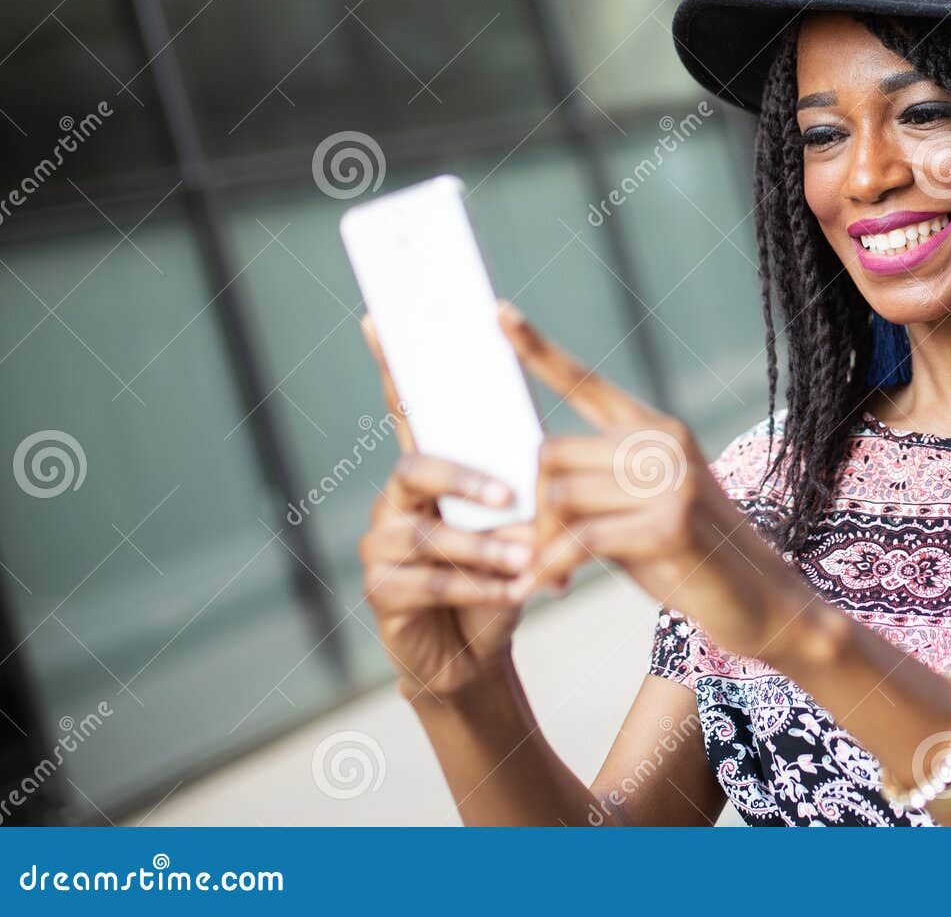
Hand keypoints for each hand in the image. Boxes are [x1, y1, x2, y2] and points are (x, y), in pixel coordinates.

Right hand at [357, 317, 536, 698]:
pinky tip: (513, 591)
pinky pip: (429, 582)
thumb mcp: (520, 523)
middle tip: (512, 495)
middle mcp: (395, 502)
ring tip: (528, 558)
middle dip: (464, 480)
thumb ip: (523, 481)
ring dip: (483, 546)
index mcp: (428, 474)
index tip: (379, 320)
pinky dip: (478, 585)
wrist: (480, 649)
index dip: (391, 368)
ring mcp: (381, 547)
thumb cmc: (502, 575)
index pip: (407, 413)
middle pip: (415, 469)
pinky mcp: (382, 593)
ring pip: (426, 534)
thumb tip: (551, 443)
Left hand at [499, 302, 809, 661]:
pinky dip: (553, 566)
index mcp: (654, 430)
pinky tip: (546, 588)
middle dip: (532, 509)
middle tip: (535, 556)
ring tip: (549, 577)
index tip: (499, 313)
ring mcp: (671, 479)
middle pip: (551, 454)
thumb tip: (525, 495)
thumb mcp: (641, 513)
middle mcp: (662, 442)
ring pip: (560, 495)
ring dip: (541, 545)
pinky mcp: (672, 523)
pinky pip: (582, 539)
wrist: (764, 602)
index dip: (538, 350)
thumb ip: (594, 490)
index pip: (586, 381)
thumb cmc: (692, 562)